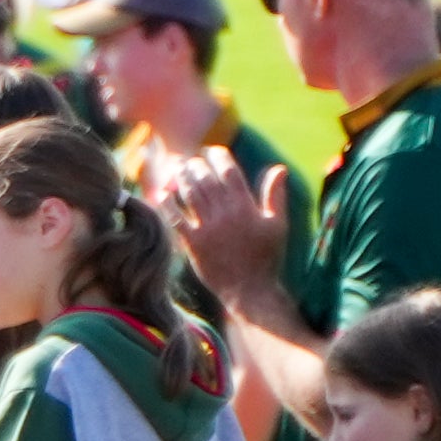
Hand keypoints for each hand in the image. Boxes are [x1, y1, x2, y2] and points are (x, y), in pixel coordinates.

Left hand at [166, 154, 289, 313]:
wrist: (250, 290)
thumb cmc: (266, 256)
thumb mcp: (278, 224)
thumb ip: (275, 195)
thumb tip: (279, 168)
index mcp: (247, 208)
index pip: (230, 173)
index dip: (220, 158)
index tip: (213, 151)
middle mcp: (226, 215)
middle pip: (207, 181)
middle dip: (197, 166)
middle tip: (191, 160)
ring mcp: (208, 229)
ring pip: (191, 196)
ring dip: (182, 179)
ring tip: (177, 169)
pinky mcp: (193, 244)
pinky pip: (176, 220)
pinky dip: (168, 205)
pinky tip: (161, 193)